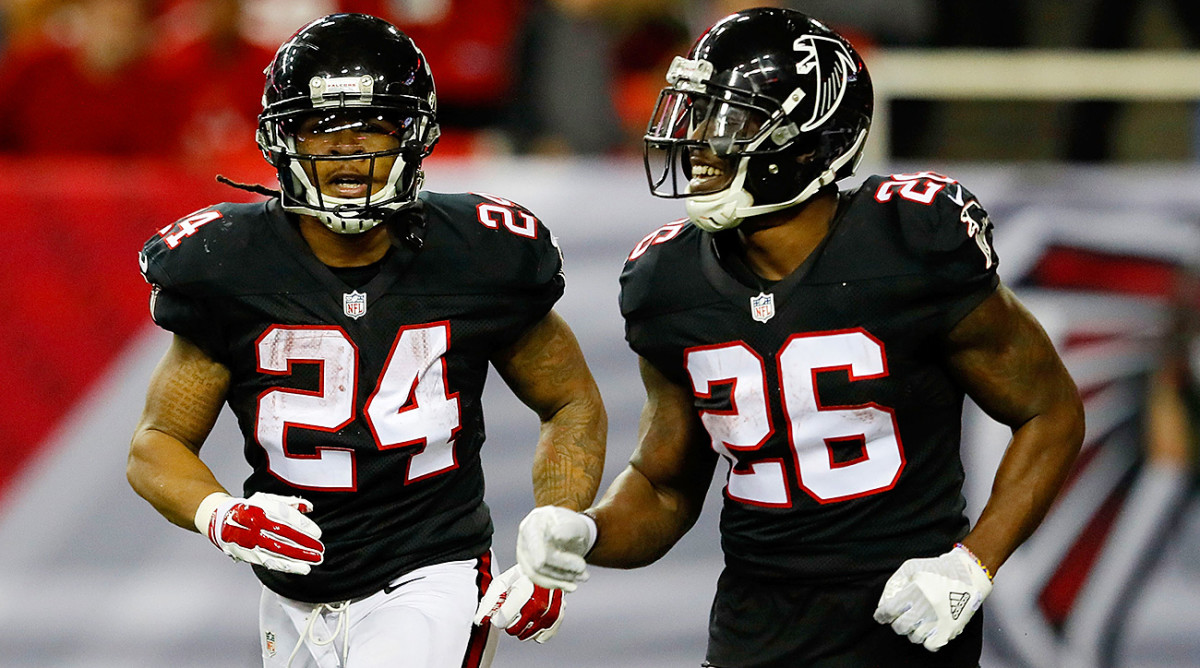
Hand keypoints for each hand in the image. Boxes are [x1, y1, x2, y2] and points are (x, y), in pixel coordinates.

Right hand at [194, 492, 323, 574]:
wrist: (221, 520)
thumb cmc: (249, 509)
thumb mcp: (268, 500)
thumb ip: (290, 503)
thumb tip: (309, 507)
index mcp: (261, 507)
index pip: (287, 517)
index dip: (304, 526)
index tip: (317, 533)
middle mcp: (256, 524)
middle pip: (285, 535)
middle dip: (305, 544)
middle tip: (319, 549)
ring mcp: (251, 540)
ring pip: (279, 551)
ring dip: (299, 557)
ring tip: (315, 560)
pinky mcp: (249, 554)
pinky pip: (271, 562)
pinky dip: (288, 566)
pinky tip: (301, 568)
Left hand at [474, 565, 564, 642]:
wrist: (545, 569)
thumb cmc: (520, 576)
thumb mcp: (501, 583)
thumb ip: (488, 602)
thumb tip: (479, 620)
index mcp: (524, 590)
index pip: (501, 621)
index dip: (497, 616)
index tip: (501, 606)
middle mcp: (540, 603)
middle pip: (513, 630)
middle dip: (509, 621)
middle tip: (513, 607)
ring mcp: (551, 612)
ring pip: (526, 636)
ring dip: (521, 627)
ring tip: (524, 609)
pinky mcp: (558, 618)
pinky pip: (540, 638)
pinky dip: (535, 631)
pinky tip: (534, 617)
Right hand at [515, 506, 596, 591]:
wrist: (569, 534)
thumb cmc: (570, 526)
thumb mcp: (575, 524)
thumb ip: (568, 529)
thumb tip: (556, 534)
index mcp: (534, 522)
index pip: (532, 539)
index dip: (535, 551)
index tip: (541, 562)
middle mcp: (526, 539)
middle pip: (536, 560)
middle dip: (563, 566)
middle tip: (582, 566)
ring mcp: (525, 554)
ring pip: (538, 575)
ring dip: (562, 579)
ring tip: (581, 575)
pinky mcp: (530, 568)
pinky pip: (541, 581)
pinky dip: (559, 584)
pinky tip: (571, 584)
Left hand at [872, 544, 992, 651]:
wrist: (969, 575)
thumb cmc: (937, 569)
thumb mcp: (910, 568)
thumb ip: (893, 585)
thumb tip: (883, 605)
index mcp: (915, 591)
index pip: (889, 611)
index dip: (882, 615)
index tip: (882, 616)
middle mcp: (926, 608)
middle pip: (900, 627)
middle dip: (897, 622)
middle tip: (901, 616)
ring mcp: (939, 620)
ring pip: (914, 637)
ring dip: (912, 630)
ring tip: (918, 619)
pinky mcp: (950, 629)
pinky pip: (931, 645)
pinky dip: (926, 640)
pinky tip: (928, 629)